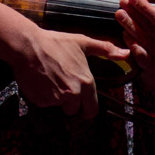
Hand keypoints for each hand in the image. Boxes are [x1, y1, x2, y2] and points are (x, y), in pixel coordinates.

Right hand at [10, 28, 128, 118]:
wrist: (28, 45)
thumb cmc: (55, 43)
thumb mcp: (82, 42)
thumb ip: (105, 49)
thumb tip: (125, 53)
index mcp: (86, 82)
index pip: (92, 109)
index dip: (87, 106)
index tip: (81, 101)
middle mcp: (73, 94)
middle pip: (75, 111)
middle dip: (70, 104)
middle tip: (62, 87)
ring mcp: (56, 99)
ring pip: (59, 107)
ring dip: (55, 99)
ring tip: (51, 80)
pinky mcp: (41, 101)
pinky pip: (45, 104)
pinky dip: (43, 97)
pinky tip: (41, 81)